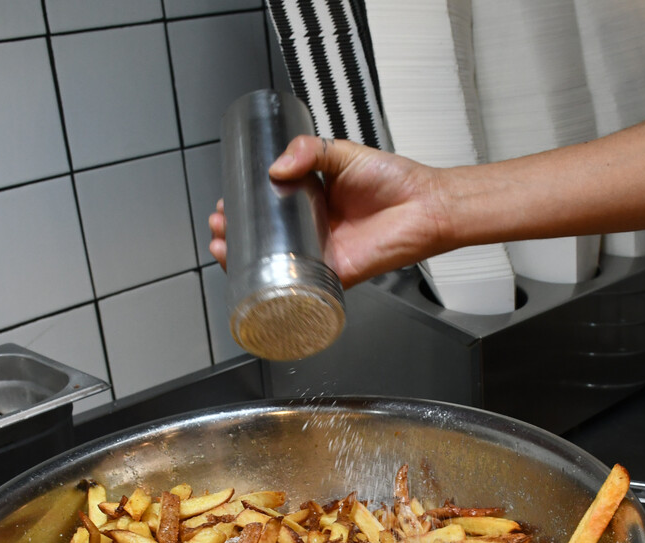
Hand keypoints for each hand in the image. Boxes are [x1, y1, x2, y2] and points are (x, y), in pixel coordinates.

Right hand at [208, 136, 448, 286]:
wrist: (424, 204)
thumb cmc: (393, 180)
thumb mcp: (343, 152)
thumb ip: (310, 151)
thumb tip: (275, 167)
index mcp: (311, 201)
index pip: (266, 207)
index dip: (241, 208)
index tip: (222, 204)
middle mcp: (312, 230)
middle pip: (264, 239)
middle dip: (233, 236)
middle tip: (220, 227)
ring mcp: (322, 254)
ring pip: (275, 266)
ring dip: (244, 263)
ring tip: (225, 248)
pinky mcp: (336, 274)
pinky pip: (303, 288)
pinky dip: (278, 289)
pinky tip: (256, 282)